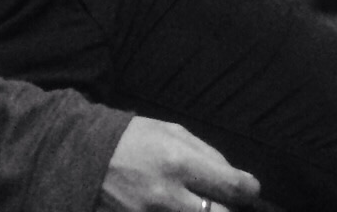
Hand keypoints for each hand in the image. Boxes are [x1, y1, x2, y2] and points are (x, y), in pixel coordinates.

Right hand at [98, 117, 257, 211]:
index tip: (251, 191)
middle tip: (229, 204)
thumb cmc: (136, 139)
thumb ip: (207, 155)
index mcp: (181, 163)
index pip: (232, 186)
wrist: (86, 158)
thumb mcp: (175, 133)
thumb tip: (234, 176)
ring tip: (205, 204)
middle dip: (230, 211)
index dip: (249, 191)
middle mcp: (168, 196)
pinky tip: (182, 208)